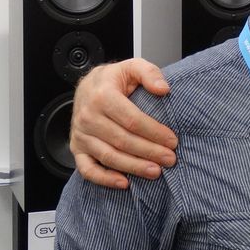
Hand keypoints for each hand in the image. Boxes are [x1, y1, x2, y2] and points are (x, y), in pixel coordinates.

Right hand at [69, 59, 177, 188]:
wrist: (87, 86)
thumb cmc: (112, 80)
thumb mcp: (132, 66)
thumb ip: (149, 73)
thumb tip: (163, 89)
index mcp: (102, 96)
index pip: (132, 119)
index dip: (154, 132)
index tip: (172, 140)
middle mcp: (88, 116)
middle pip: (122, 140)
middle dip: (149, 152)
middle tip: (170, 159)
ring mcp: (81, 135)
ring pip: (109, 156)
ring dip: (133, 167)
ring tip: (155, 171)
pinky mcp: (77, 149)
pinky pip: (88, 169)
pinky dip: (105, 179)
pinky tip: (124, 183)